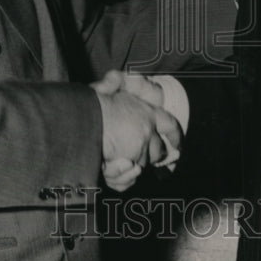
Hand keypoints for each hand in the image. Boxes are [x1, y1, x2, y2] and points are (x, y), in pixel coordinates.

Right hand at [91, 71, 181, 189]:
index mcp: (148, 113)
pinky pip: (130, 179)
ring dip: (130, 165)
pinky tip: (110, 167)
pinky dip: (122, 178)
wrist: (83, 119)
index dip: (175, 136)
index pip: (171, 126)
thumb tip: (114, 82)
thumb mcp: (107, 84)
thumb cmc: (93, 103)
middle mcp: (147, 133)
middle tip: (134, 153)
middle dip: (149, 154)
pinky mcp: (127, 165)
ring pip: (142, 166)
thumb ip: (115, 81)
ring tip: (113, 156)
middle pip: (158, 151)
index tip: (178, 145)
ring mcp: (139, 150)